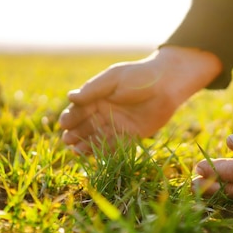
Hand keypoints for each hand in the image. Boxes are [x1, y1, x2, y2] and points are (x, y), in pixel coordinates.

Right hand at [58, 46, 221, 152]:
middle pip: (86, 125)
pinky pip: (115, 145)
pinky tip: (94, 156)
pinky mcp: (131, 135)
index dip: (70, 117)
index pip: (79, 109)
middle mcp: (105, 111)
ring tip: (76, 151)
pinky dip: (104, 151)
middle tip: (67, 141)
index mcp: (98, 96)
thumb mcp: (114, 79)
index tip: (63, 124)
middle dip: (75, 133)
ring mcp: (117, 124)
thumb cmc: (140, 76)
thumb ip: (93, 89)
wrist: (168, 84)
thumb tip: (70, 97)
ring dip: (86, 145)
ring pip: (98, 137)